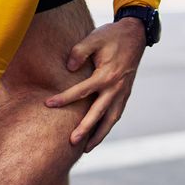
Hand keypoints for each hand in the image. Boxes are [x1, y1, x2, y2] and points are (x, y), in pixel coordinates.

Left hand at [45, 19, 145, 151]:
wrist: (136, 35)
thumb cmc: (112, 36)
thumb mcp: (94, 38)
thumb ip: (79, 52)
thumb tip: (69, 68)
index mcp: (107, 75)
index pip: (82, 91)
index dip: (64, 98)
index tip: (48, 104)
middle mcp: (116, 89)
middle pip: (98, 114)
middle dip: (85, 129)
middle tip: (71, 142)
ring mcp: (123, 94)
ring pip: (111, 120)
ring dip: (99, 135)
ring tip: (86, 148)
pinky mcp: (125, 95)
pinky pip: (115, 115)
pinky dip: (107, 126)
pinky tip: (98, 134)